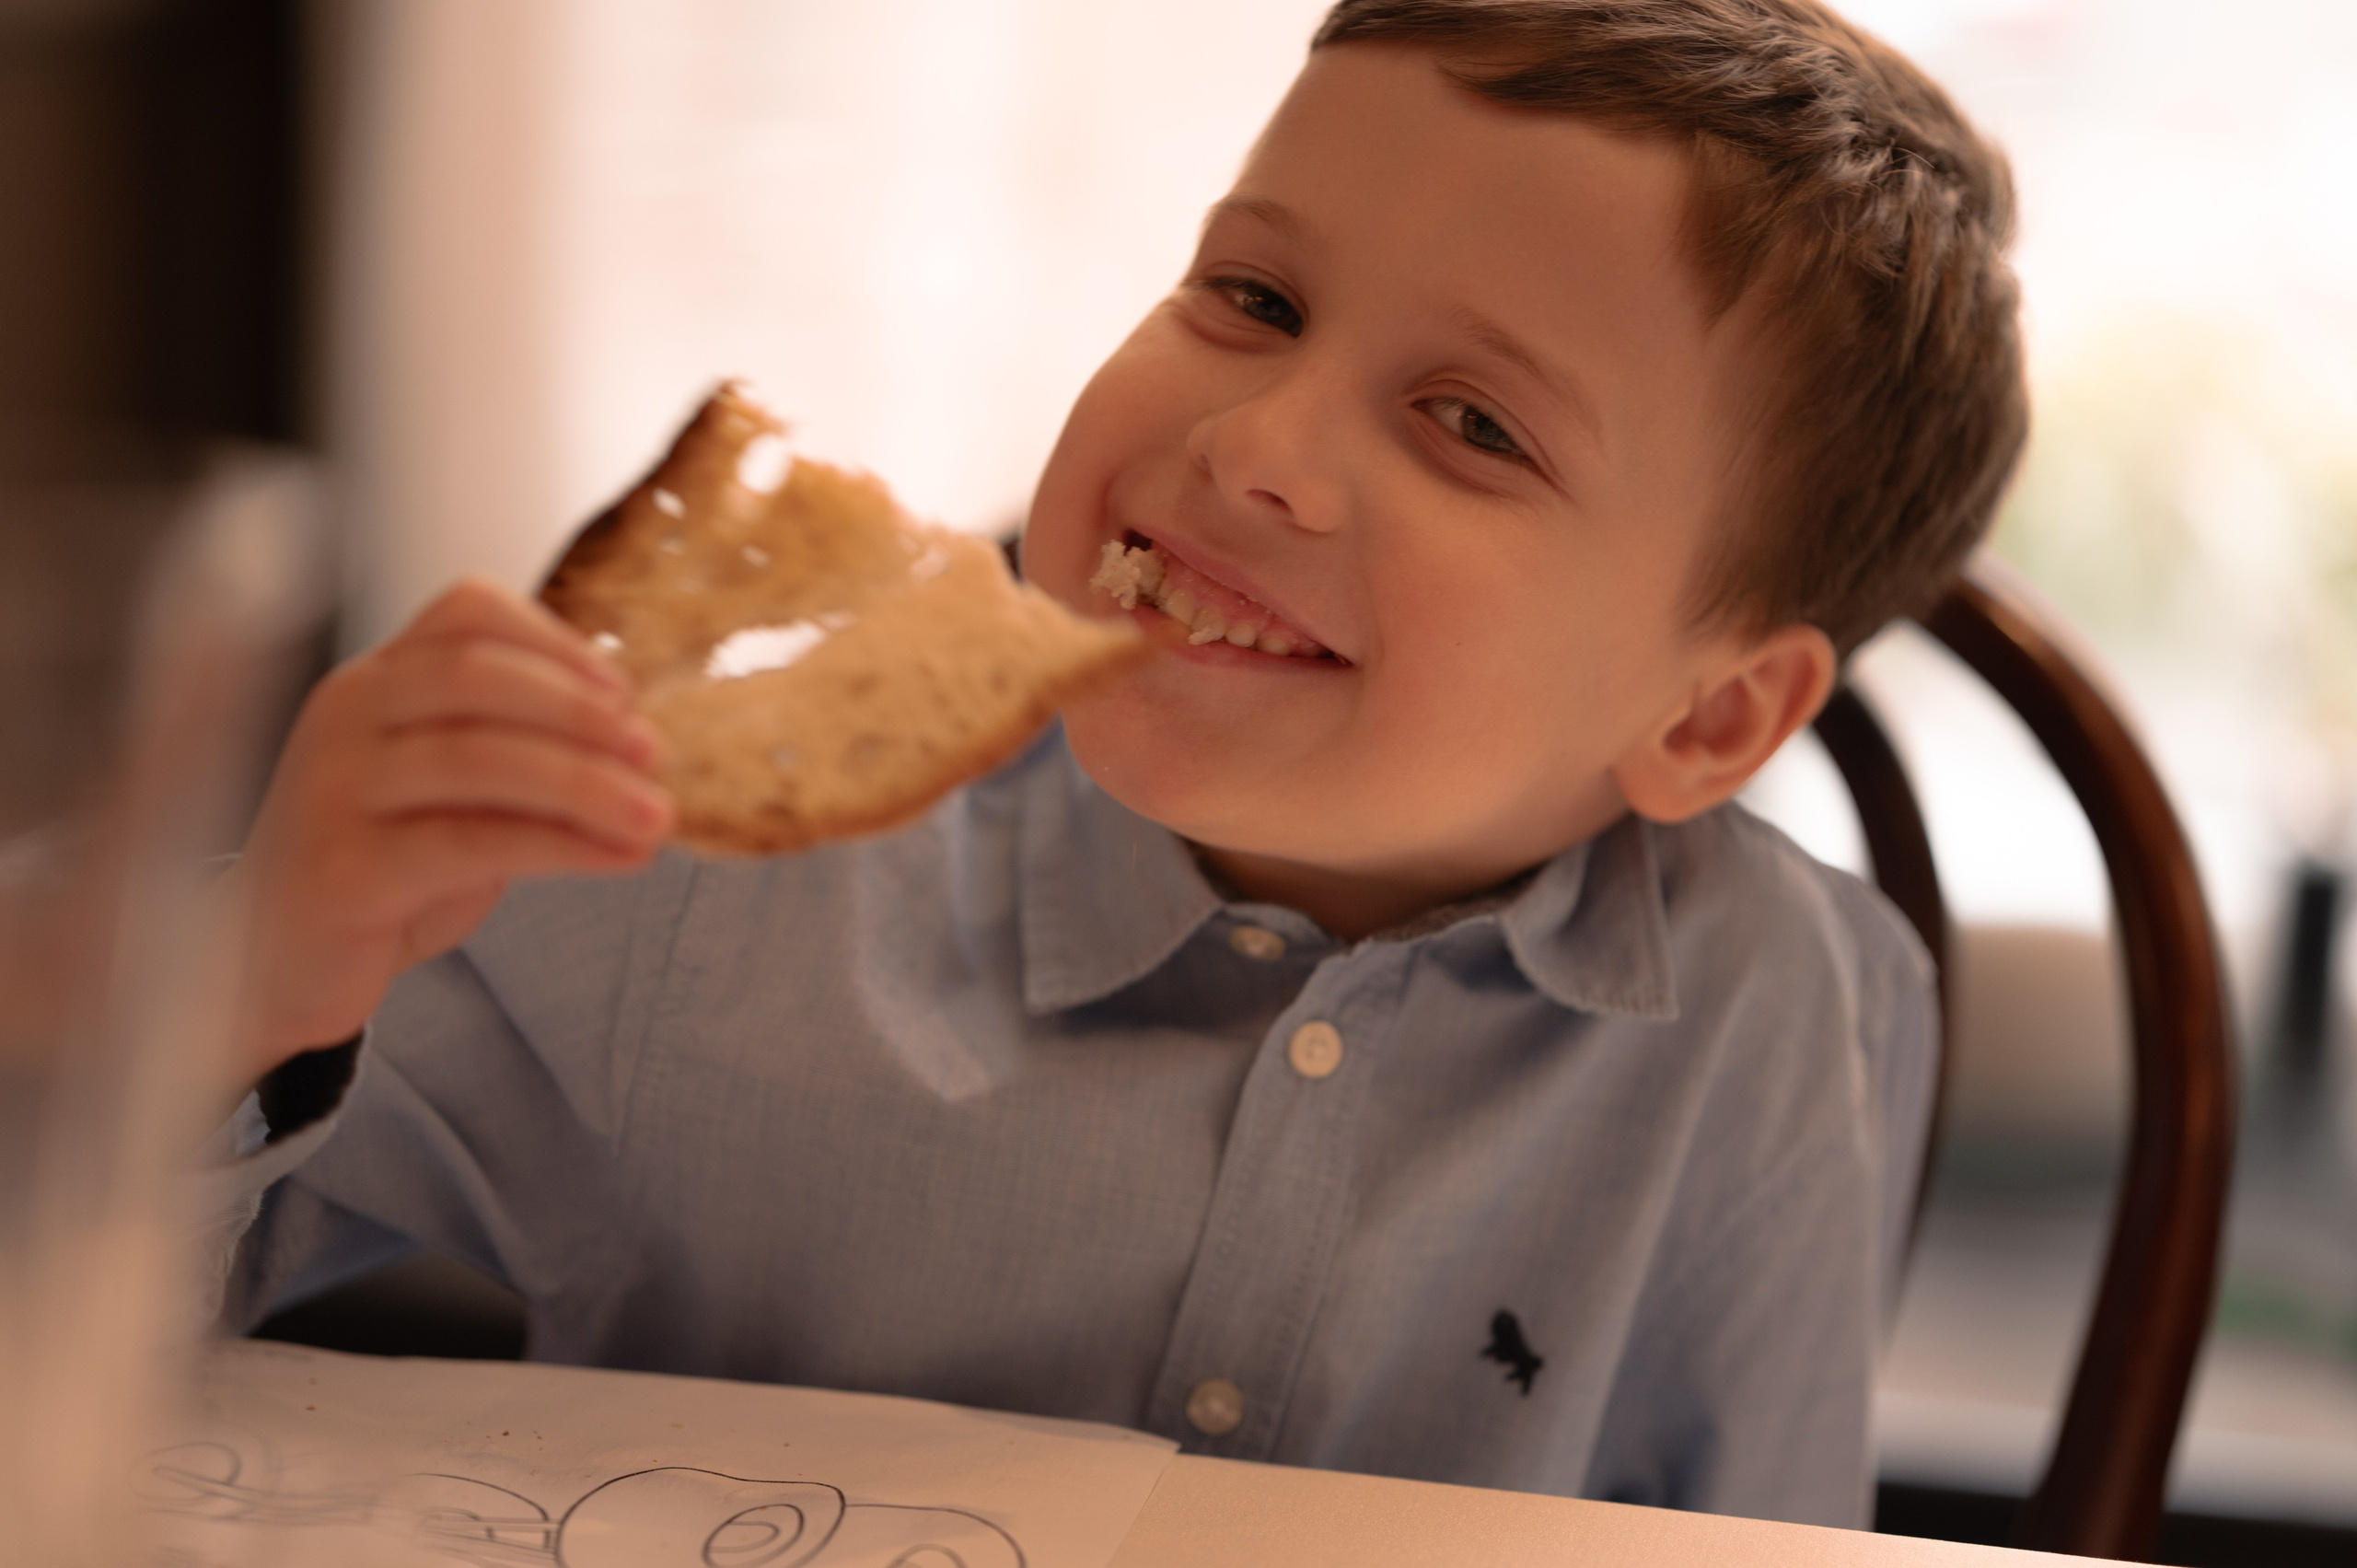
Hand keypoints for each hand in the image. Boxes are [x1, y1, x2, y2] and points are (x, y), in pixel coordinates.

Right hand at [228, 578, 670, 1083]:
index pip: (467, 612)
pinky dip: (560, 846)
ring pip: (481, 759)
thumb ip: (519, 754)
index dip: (556, 642)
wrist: (271, 963)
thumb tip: (637, 744)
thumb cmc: (378, 867)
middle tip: (652, 753)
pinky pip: (470, 842)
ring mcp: (336, 787)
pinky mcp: (345, 866)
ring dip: (586, 785)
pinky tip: (616, 859)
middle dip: (581, 713)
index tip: (622, 694)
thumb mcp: (454, 795)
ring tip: (655, 816)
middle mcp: (347, 714)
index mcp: (377, 680)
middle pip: (479, 676)